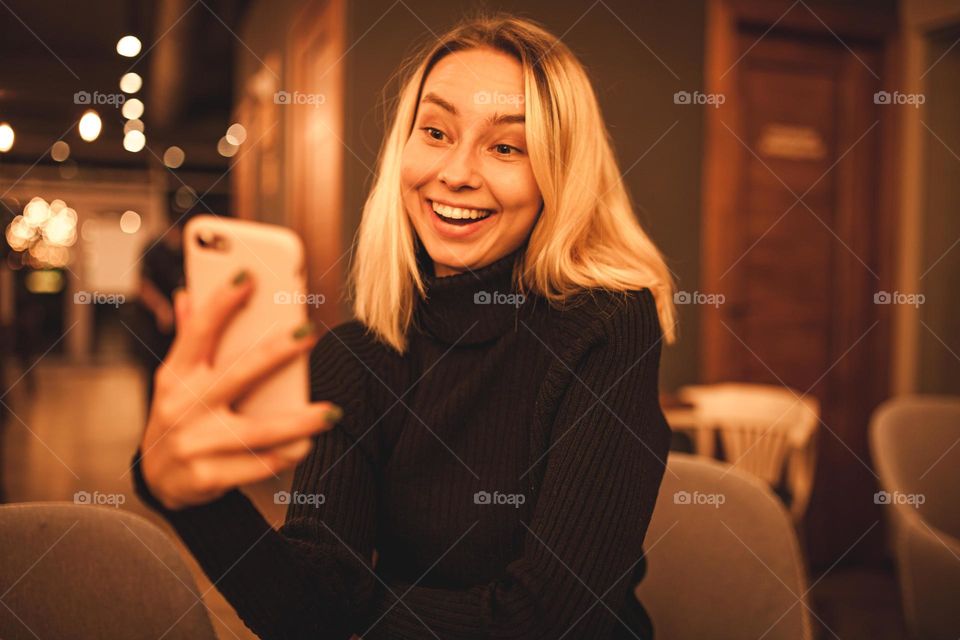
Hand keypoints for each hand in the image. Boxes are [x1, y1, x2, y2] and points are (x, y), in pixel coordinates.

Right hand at [139, 270, 340, 509]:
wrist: (158, 483)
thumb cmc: (179, 419)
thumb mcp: (175, 381)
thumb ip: (187, 339)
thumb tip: (188, 293)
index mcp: (175, 376)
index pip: (198, 332)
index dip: (221, 303)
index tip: (249, 277)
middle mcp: (182, 406)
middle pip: (239, 372)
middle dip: (278, 351)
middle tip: (311, 333)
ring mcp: (194, 443)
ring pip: (257, 429)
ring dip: (298, 422)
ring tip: (331, 412)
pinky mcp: (207, 476)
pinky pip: (256, 465)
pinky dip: (283, 457)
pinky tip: (307, 447)